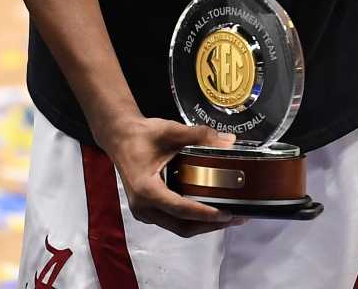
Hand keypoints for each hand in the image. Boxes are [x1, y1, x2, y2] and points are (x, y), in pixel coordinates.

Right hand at [104, 114, 244, 237]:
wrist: (121, 137)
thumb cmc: (142, 135)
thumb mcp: (172, 131)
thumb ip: (200, 136)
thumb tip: (229, 142)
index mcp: (147, 190)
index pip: (180, 209)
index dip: (204, 213)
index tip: (226, 214)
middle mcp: (145, 207)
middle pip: (182, 226)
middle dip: (210, 224)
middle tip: (236, 217)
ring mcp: (146, 211)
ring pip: (178, 226)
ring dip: (203, 223)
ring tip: (229, 215)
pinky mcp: (149, 209)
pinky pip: (173, 220)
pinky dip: (193, 218)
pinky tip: (210, 208)